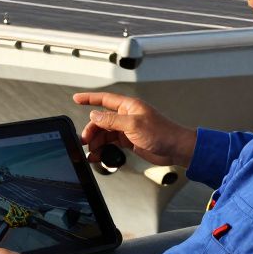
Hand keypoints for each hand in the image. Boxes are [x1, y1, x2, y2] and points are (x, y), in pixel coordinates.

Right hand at [73, 92, 195, 167]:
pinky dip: (104, 149)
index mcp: (128, 106)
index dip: (89, 98)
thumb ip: (112, 121)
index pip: (104, 99)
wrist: (176, 149)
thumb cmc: (163, 133)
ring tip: (91, 152)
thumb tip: (95, 116)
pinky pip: (111, 143)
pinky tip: (99, 155)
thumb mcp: (134, 125)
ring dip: (96, 142)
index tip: (76, 98)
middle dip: (91, 130)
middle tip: (84, 140)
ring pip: (105, 133)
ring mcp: (127, 129)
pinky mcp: (129, 141)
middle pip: (101, 120)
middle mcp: (127, 116)